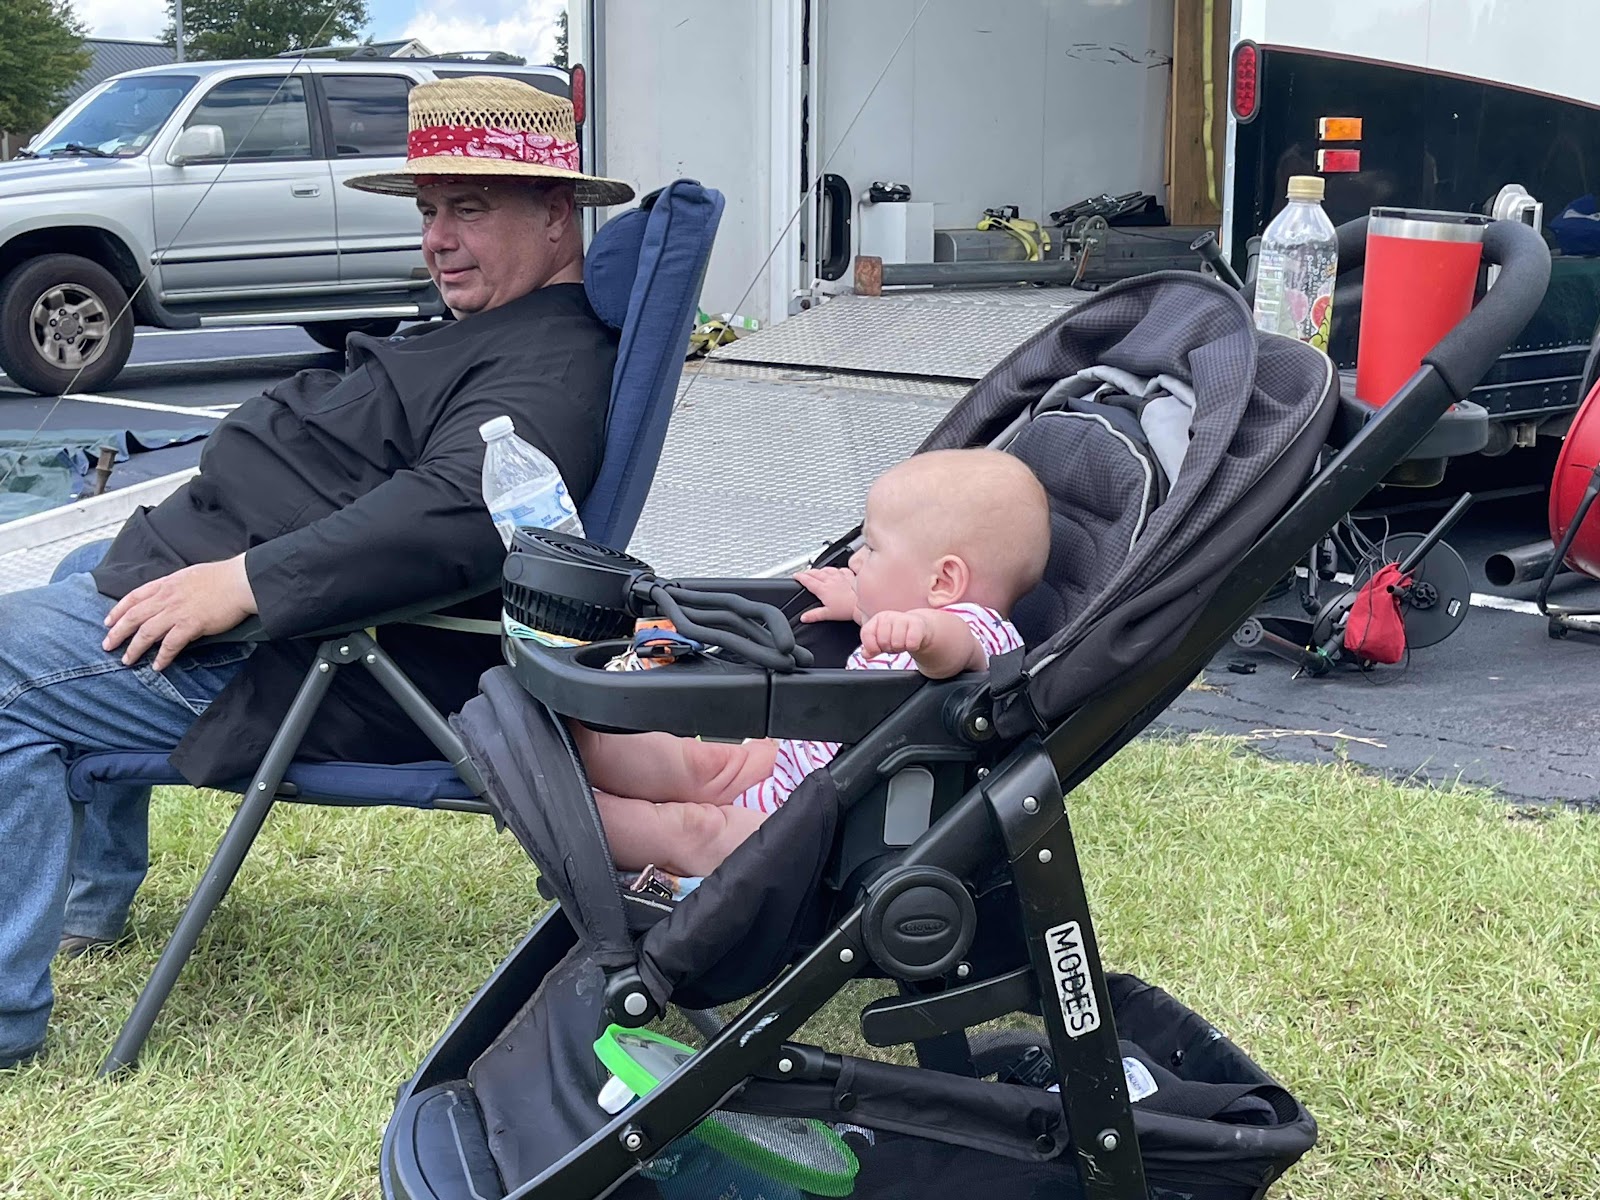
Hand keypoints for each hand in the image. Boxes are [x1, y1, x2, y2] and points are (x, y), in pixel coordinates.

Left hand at [103, 555, 257, 670]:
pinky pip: (170, 644)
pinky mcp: (191, 625)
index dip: (117, 610)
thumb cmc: (221, 577)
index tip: (108, 622)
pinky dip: (162, 656)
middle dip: (117, 633)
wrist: (240, 581)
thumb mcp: (189, 576)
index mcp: (165, 584)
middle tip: (107, 645)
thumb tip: (168, 600)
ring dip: (134, 648)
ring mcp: (177, 611)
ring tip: (127, 660)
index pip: (133, 597)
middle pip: (133, 617)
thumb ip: (174, 588)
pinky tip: (157, 666)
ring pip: (146, 632)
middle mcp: (166, 598)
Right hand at [795, 566, 857, 622]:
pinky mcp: (849, 575)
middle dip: (807, 572)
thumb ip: (814, 615)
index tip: (795, 575)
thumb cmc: (847, 609)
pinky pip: (839, 569)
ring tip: (817, 571)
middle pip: (815, 572)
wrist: (861, 604)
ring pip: (827, 569)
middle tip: (803, 573)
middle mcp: (830, 580)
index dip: (799, 577)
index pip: (807, 580)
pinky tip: (836, 571)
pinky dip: (835, 570)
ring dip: (820, 569)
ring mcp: (840, 576)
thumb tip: (804, 618)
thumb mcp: (828, 614)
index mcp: (823, 589)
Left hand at [858, 610, 931, 659]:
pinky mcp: (917, 624)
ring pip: (897, 643)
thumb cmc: (899, 634)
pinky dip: (912, 647)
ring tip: (904, 642)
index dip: (872, 646)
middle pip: (883, 642)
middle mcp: (888, 616)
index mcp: (877, 619)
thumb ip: (871, 647)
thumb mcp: (882, 640)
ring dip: (901, 648)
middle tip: (895, 644)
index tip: (879, 648)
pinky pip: (911, 643)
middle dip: (889, 648)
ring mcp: (903, 618)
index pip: (866, 634)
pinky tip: (913, 642)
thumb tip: (865, 654)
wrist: (920, 628)